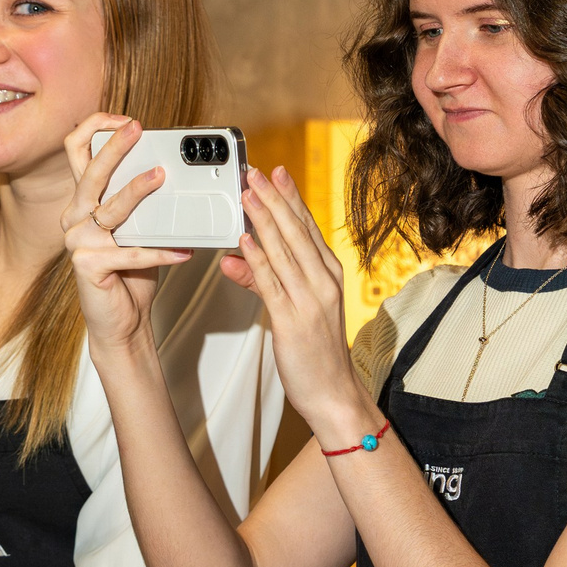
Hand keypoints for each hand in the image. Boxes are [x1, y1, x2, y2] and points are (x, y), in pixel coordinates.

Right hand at [63, 113, 188, 359]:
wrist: (123, 320)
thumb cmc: (131, 272)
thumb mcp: (137, 228)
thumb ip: (142, 200)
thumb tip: (170, 170)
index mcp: (83, 200)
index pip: (76, 151)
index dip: (96, 128)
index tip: (124, 120)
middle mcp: (74, 216)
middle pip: (91, 170)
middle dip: (115, 146)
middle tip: (138, 130)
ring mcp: (77, 241)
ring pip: (111, 206)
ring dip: (138, 190)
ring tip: (163, 177)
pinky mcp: (88, 265)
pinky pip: (130, 252)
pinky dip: (160, 251)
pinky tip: (183, 252)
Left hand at [228, 165, 371, 444]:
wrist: (332, 393)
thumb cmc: (315, 352)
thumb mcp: (292, 309)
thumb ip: (262, 280)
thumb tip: (234, 257)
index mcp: (328, 275)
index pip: (308, 228)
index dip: (290, 198)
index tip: (276, 172)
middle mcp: (323, 281)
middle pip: (296, 232)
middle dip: (273, 199)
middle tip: (253, 172)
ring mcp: (310, 300)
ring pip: (284, 251)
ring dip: (263, 219)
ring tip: (246, 194)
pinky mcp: (292, 320)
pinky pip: (272, 283)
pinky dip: (258, 258)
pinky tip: (245, 240)